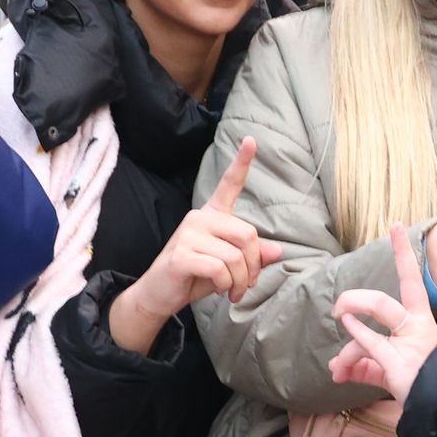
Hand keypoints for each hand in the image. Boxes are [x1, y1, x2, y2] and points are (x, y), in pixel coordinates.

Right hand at [108, 139, 268, 354]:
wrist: (160, 295)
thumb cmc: (195, 278)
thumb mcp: (230, 267)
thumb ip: (251, 256)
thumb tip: (277, 250)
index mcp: (212, 216)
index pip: (229, 184)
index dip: (242, 162)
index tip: (251, 140)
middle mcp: (199, 217)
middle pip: (248, 234)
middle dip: (253, 266)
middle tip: (246, 285)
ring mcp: (188, 233)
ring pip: (235, 256)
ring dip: (239, 281)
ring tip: (231, 292)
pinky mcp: (182, 253)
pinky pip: (220, 268)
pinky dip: (225, 285)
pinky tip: (218, 289)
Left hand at [328, 222, 436, 410]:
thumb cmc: (422, 384)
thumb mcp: (390, 370)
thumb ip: (366, 364)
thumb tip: (338, 367)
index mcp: (419, 321)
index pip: (411, 281)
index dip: (402, 253)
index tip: (395, 225)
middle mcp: (415, 327)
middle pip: (382, 302)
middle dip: (355, 300)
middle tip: (338, 309)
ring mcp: (408, 343)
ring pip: (376, 317)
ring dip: (351, 324)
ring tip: (337, 348)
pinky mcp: (398, 363)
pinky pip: (370, 345)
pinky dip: (354, 340)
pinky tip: (342, 344)